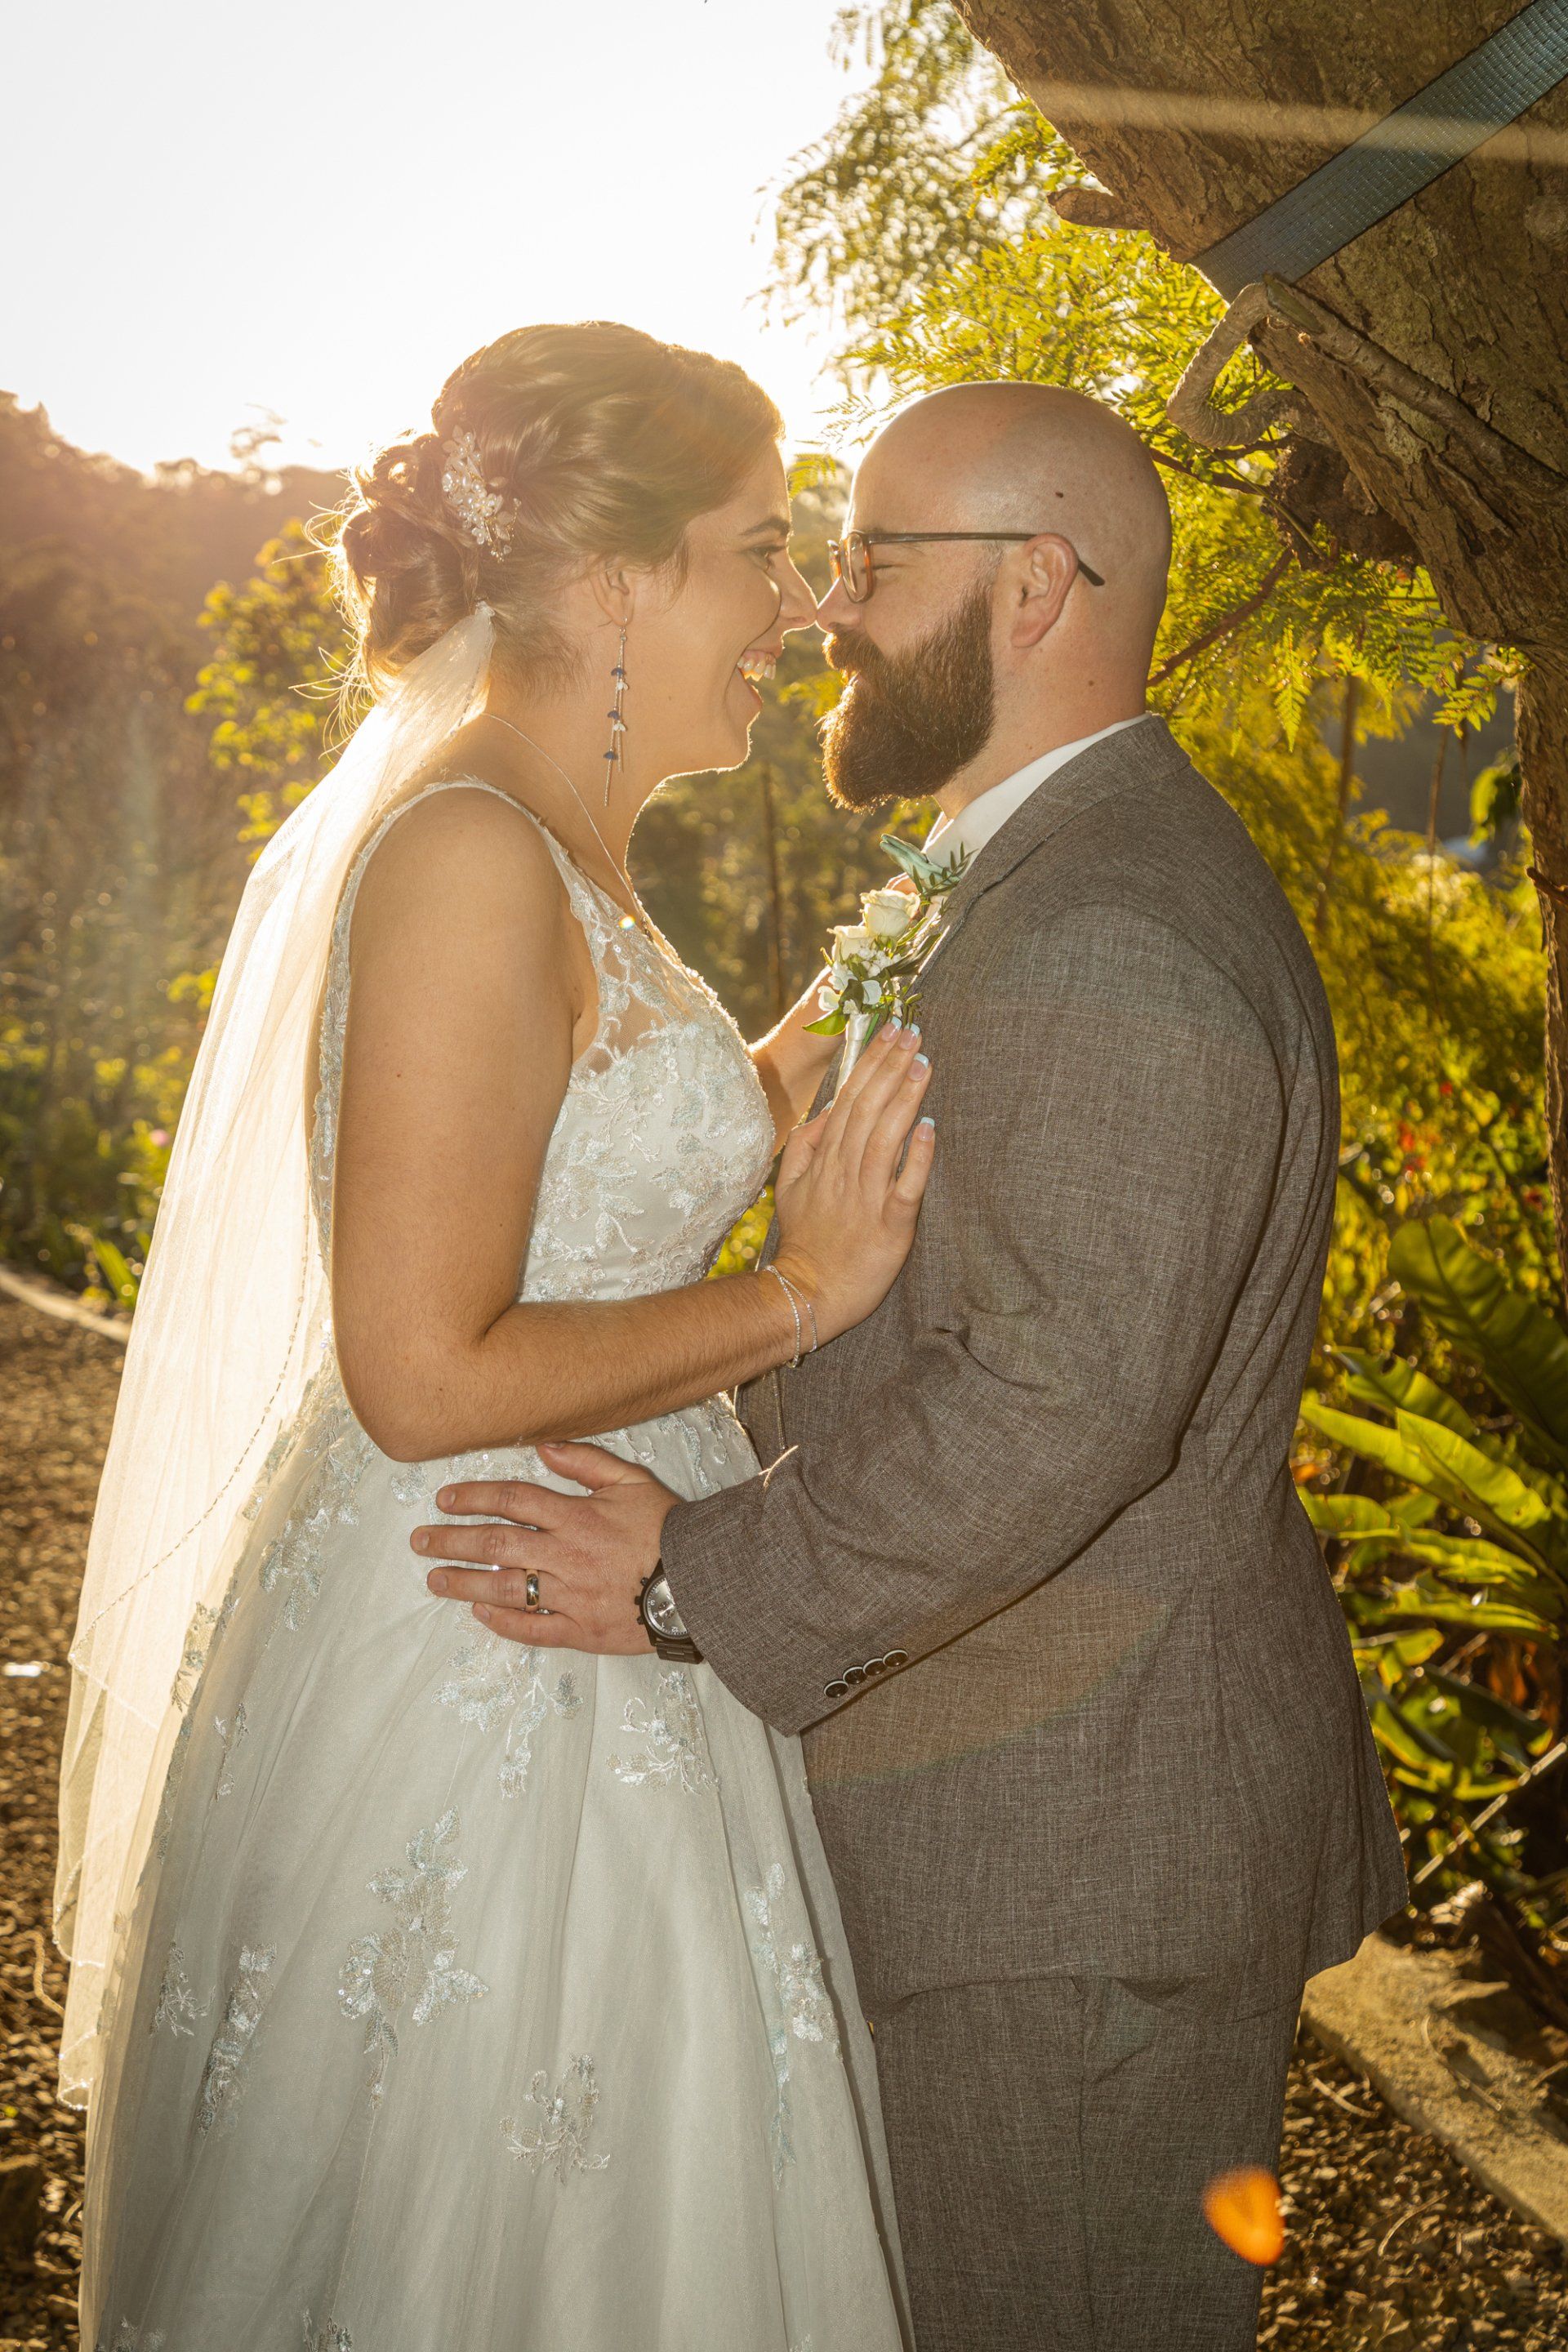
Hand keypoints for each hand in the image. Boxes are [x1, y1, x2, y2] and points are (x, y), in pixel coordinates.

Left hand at [412, 1440, 678, 1651]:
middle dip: (452, 1541)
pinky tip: (479, 1613)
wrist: (705, 1582)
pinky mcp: (583, 1631)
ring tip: (434, 1579)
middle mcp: (566, 1556)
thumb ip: (586, 1462)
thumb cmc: (669, 1528)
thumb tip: (543, 1447)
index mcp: (577, 1516)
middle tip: (420, 1540)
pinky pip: (535, 1629)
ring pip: (506, 1589)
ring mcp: (572, 1596)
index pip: (513, 1501)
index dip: (474, 1498)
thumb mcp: (633, 1481)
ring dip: (464, 1583)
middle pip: (497, 1544)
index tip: (444, 1499)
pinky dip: (504, 1622)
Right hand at [771, 1019, 934, 1343]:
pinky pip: (906, 1186)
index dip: (871, 1062)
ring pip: (887, 1139)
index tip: (890, 1029)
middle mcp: (846, 1171)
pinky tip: (930, 1129)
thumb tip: (831, 1106)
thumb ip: (807, 1142)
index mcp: (826, 1158)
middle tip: (913, 1031)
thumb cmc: (806, 1239)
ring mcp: (867, 1197)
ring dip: (906, 1099)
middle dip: (891, 1067)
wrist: (808, 1293)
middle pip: (869, 1109)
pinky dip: (918, 1157)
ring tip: (924, 1065)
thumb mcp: (791, 1185)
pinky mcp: (890, 1225)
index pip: (850, 1099)